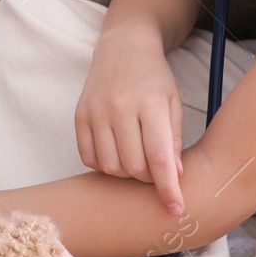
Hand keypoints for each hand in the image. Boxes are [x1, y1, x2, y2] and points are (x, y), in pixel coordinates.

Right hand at [74, 33, 185, 214]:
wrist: (123, 48)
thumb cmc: (154, 78)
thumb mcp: (173, 102)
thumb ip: (174, 139)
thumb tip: (175, 175)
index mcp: (150, 103)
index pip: (159, 157)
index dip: (168, 188)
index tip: (176, 208)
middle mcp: (120, 107)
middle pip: (133, 167)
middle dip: (148, 178)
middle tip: (155, 169)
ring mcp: (96, 111)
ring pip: (110, 166)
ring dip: (125, 173)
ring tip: (136, 159)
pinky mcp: (79, 116)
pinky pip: (89, 157)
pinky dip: (104, 164)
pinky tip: (116, 152)